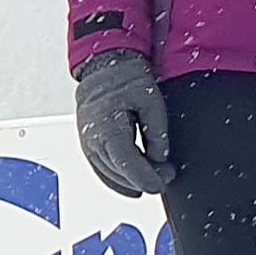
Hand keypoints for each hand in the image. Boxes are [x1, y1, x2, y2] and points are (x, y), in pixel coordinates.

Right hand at [76, 54, 174, 195]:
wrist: (104, 68)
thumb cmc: (125, 80)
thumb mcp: (151, 100)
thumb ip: (157, 132)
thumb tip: (160, 158)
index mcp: (107, 126)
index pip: (126, 162)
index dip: (144, 178)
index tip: (160, 185)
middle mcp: (92, 139)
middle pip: (119, 172)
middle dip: (145, 178)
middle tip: (168, 175)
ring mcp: (88, 143)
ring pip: (111, 174)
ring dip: (133, 181)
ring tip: (156, 175)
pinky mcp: (88, 145)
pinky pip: (102, 170)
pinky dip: (118, 181)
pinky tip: (133, 186)